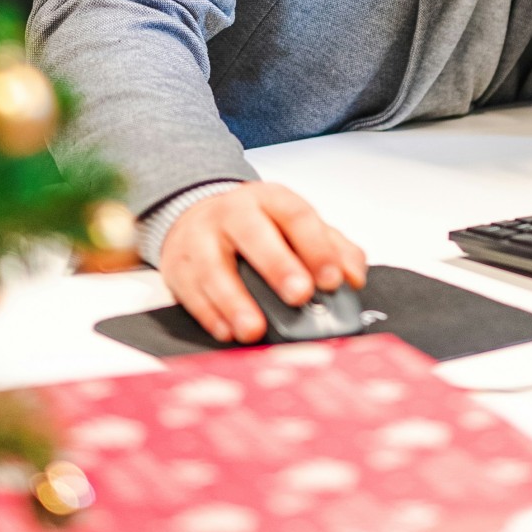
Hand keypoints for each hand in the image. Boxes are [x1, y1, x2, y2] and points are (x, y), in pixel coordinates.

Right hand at [159, 182, 367, 343]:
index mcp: (270, 200)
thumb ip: (333, 248)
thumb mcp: (296, 227)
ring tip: (254, 329)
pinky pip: (191, 291)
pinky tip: (226, 331)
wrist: (198, 215)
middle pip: (253, 234)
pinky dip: (209, 314)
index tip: (333, 280)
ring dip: (235, 300)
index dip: (317, 248)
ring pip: (214, 267)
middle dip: (278, 265)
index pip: (297, 217)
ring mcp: (201, 238)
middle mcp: (233, 213)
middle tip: (299, 295)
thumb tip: (353, 277)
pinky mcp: (178, 266)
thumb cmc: (257, 227)